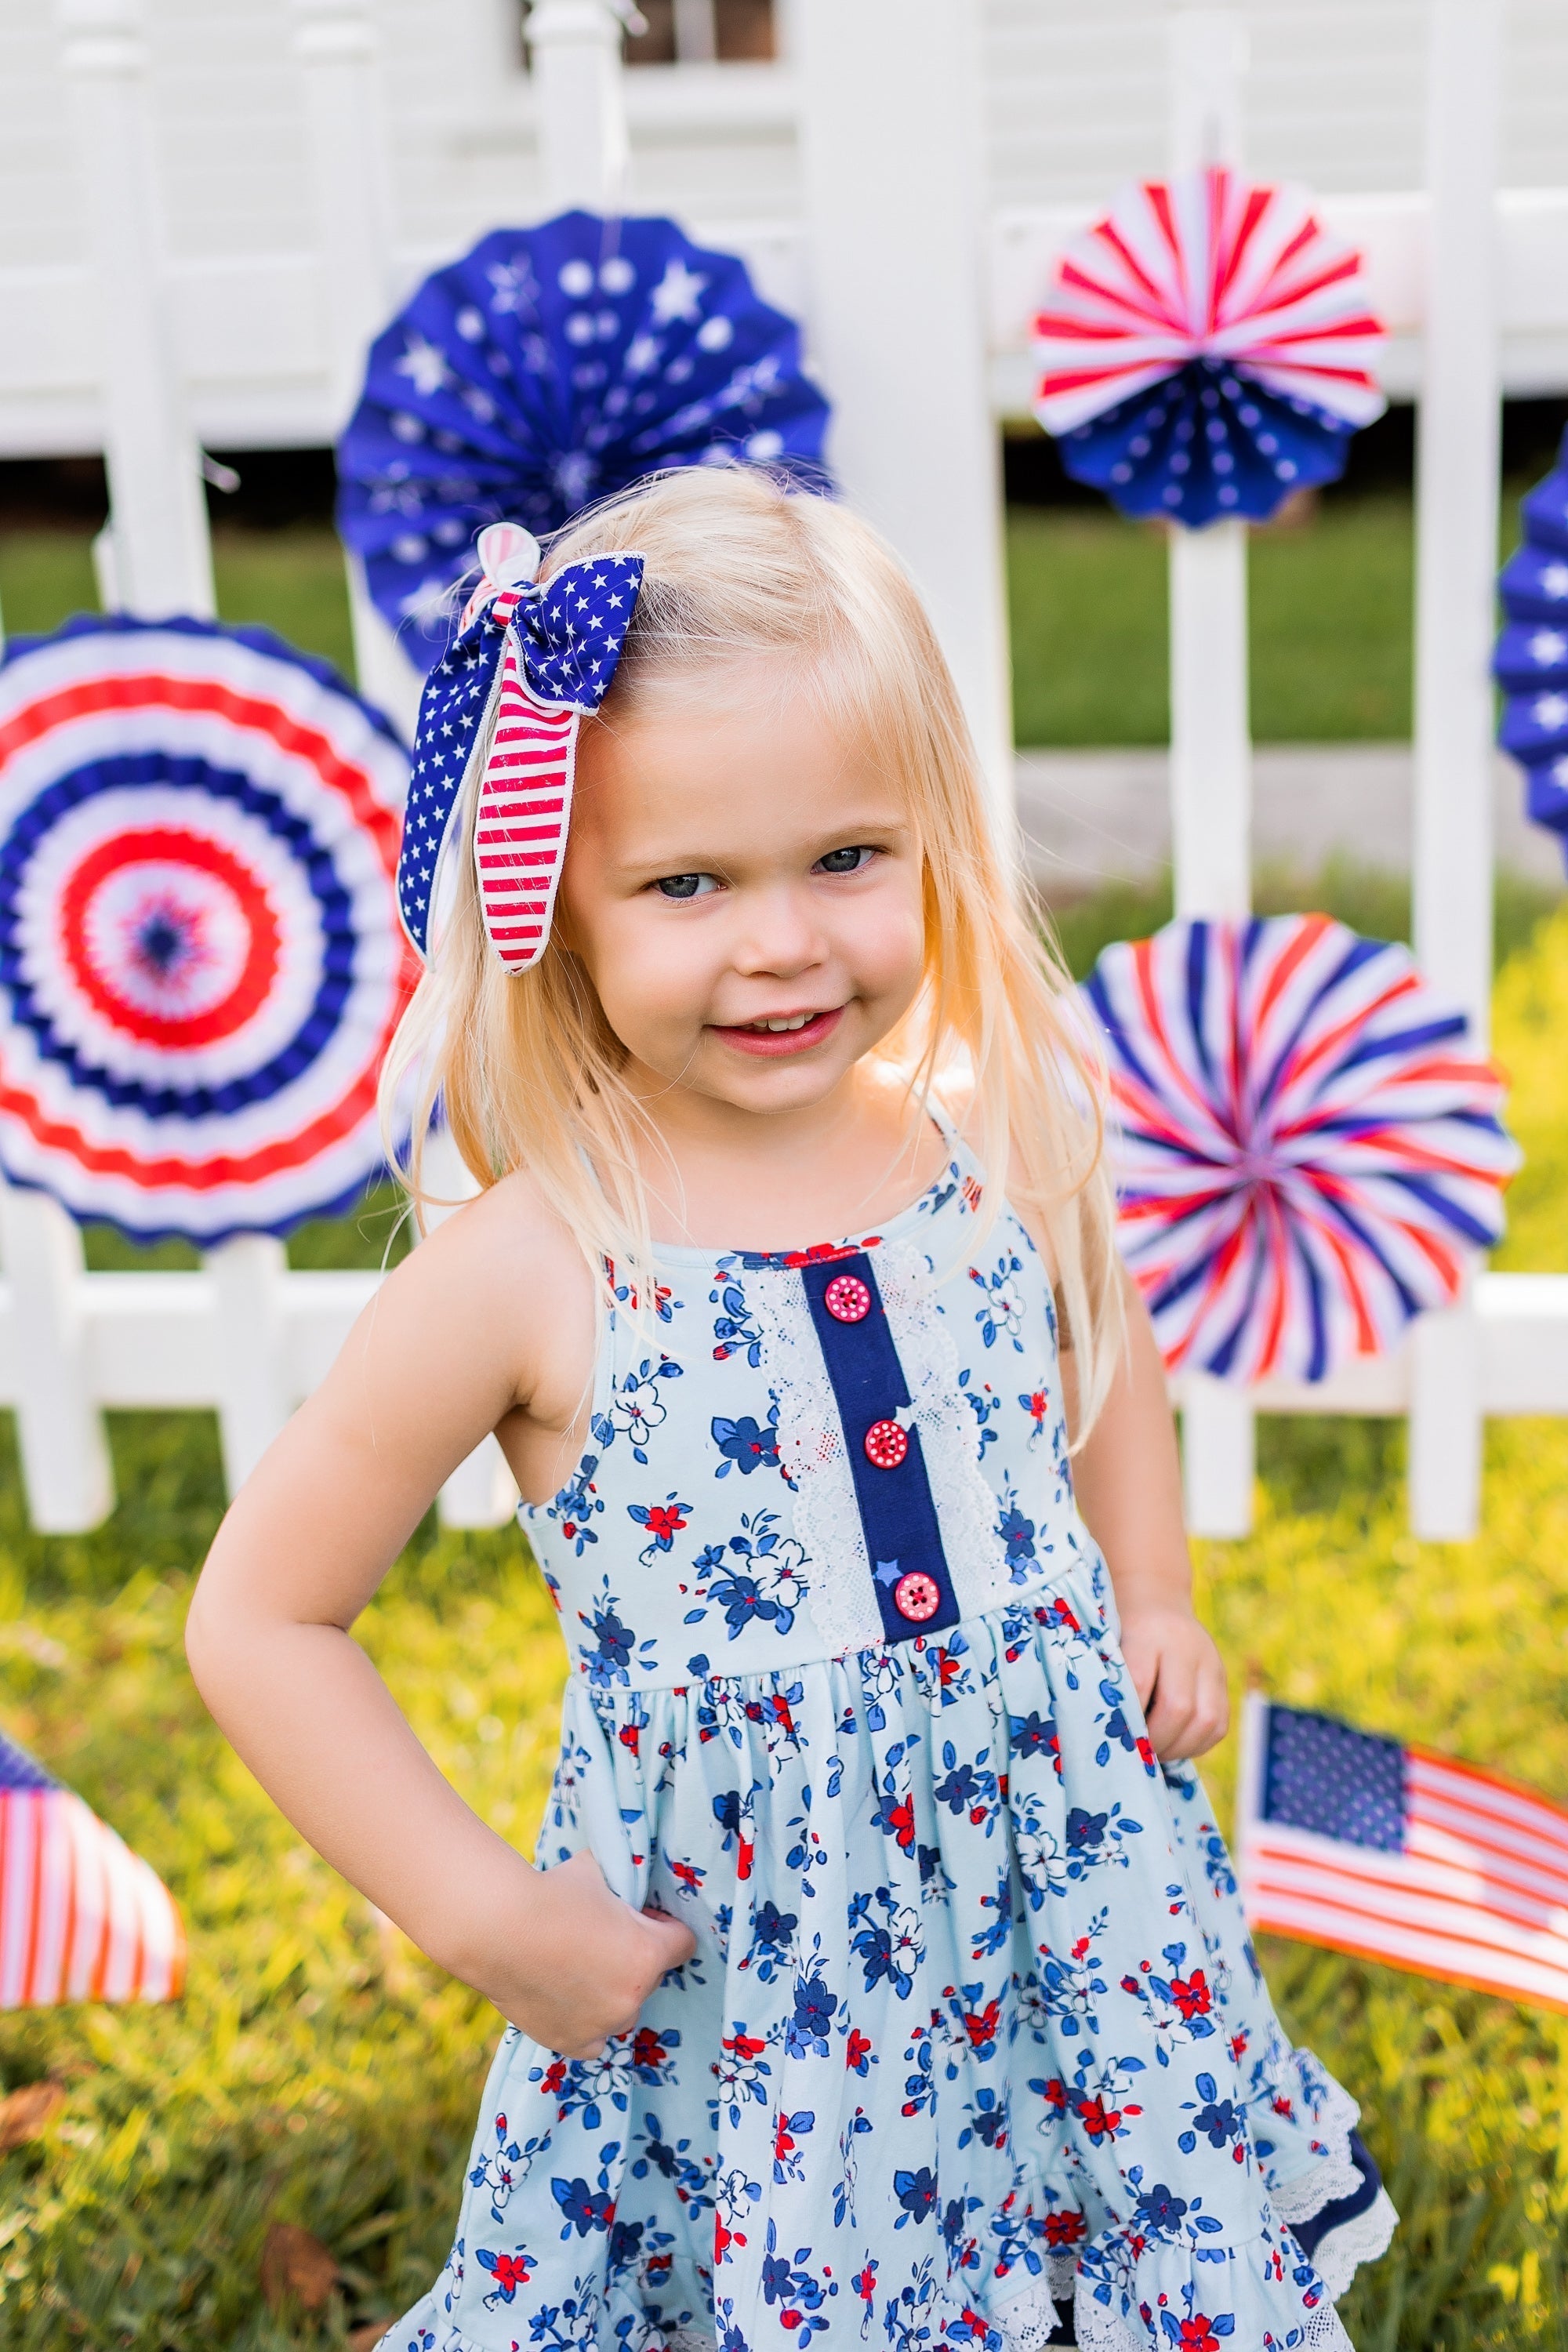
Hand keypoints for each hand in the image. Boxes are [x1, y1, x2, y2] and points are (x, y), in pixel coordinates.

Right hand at [464, 1849, 696, 2058]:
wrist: (497, 1926)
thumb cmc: (550, 1892)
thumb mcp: (599, 1874)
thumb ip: (622, 1886)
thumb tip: (626, 1880)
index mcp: (647, 1954)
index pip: (682, 1943)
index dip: (664, 1925)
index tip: (644, 1917)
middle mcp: (631, 1997)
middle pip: (650, 1977)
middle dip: (633, 1958)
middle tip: (599, 1938)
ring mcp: (600, 2025)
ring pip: (623, 2010)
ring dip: (611, 1992)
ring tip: (579, 1967)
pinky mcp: (569, 2041)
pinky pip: (594, 2042)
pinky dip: (588, 2024)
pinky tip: (572, 2001)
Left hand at [1117, 1606, 1228, 1761]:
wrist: (1155, 1597)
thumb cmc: (1120, 1627)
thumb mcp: (1108, 1642)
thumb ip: (1108, 1680)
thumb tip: (1105, 1731)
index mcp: (1148, 1632)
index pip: (1140, 1683)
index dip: (1128, 1717)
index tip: (1114, 1736)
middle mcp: (1186, 1646)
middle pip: (1179, 1707)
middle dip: (1156, 1740)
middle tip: (1137, 1753)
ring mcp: (1210, 1662)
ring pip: (1206, 1721)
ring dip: (1178, 1747)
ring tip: (1155, 1753)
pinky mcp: (1223, 1679)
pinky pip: (1218, 1725)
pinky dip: (1196, 1744)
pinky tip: (1174, 1744)